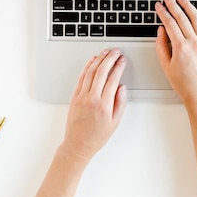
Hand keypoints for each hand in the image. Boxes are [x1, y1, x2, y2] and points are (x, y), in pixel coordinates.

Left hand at [60, 49, 126, 164]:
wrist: (77, 145)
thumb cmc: (96, 137)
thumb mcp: (115, 123)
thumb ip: (120, 103)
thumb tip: (122, 88)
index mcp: (104, 105)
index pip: (113, 79)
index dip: (119, 67)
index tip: (123, 60)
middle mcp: (91, 99)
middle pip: (102, 72)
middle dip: (110, 58)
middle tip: (116, 51)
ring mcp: (81, 97)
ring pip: (90, 72)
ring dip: (99, 59)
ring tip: (105, 52)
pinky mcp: (74, 97)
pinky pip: (81, 78)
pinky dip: (87, 67)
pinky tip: (92, 61)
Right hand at [155, 0, 196, 107]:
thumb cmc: (183, 83)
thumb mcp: (165, 65)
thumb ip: (161, 46)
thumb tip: (161, 31)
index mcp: (180, 47)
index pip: (170, 23)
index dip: (163, 12)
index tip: (159, 6)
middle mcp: (193, 42)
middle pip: (182, 17)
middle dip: (173, 4)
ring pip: (196, 18)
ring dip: (188, 6)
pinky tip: (196, 11)